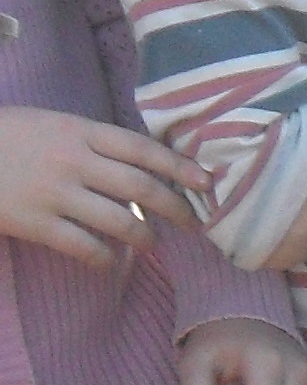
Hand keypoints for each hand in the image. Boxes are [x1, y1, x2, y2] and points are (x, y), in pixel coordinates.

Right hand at [0, 105, 202, 265]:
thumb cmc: (5, 137)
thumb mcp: (49, 124)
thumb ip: (91, 141)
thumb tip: (143, 164)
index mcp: (77, 130)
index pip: (142, 149)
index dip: (180, 168)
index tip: (208, 183)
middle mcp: (72, 160)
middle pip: (142, 188)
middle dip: (177, 209)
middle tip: (195, 224)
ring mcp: (54, 193)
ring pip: (121, 223)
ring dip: (146, 238)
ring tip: (151, 243)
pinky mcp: (36, 223)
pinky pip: (86, 248)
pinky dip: (106, 258)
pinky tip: (111, 260)